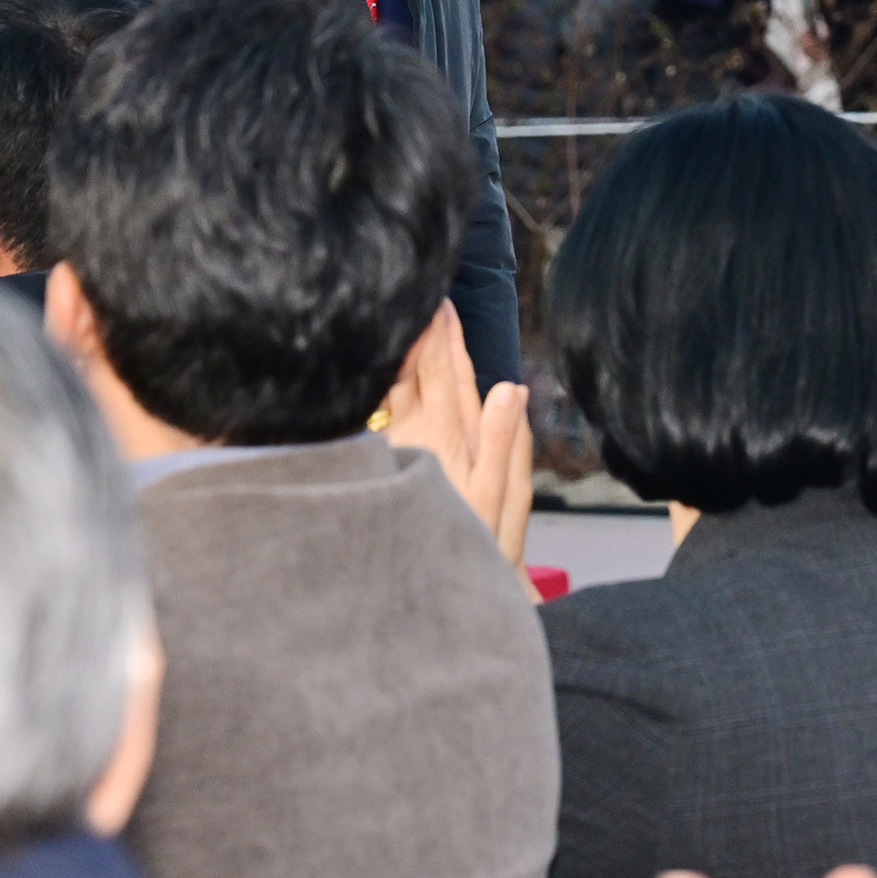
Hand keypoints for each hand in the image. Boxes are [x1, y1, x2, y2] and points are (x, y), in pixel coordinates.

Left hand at [381, 302, 534, 571]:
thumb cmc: (478, 538)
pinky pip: (371, 409)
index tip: (438, 298)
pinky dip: (372, 382)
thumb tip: (511, 387)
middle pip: (407, 366)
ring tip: (382, 319)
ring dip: (386, 351)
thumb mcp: (500, 495)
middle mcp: (415, 431)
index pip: (442, 367)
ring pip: (384, 384)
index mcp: (448, 432)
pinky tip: (364, 371)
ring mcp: (393, 443)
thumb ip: (506, 440)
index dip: (441, 331)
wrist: (428, 584)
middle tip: (405, 293)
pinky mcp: (377, 459)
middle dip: (409, 329)